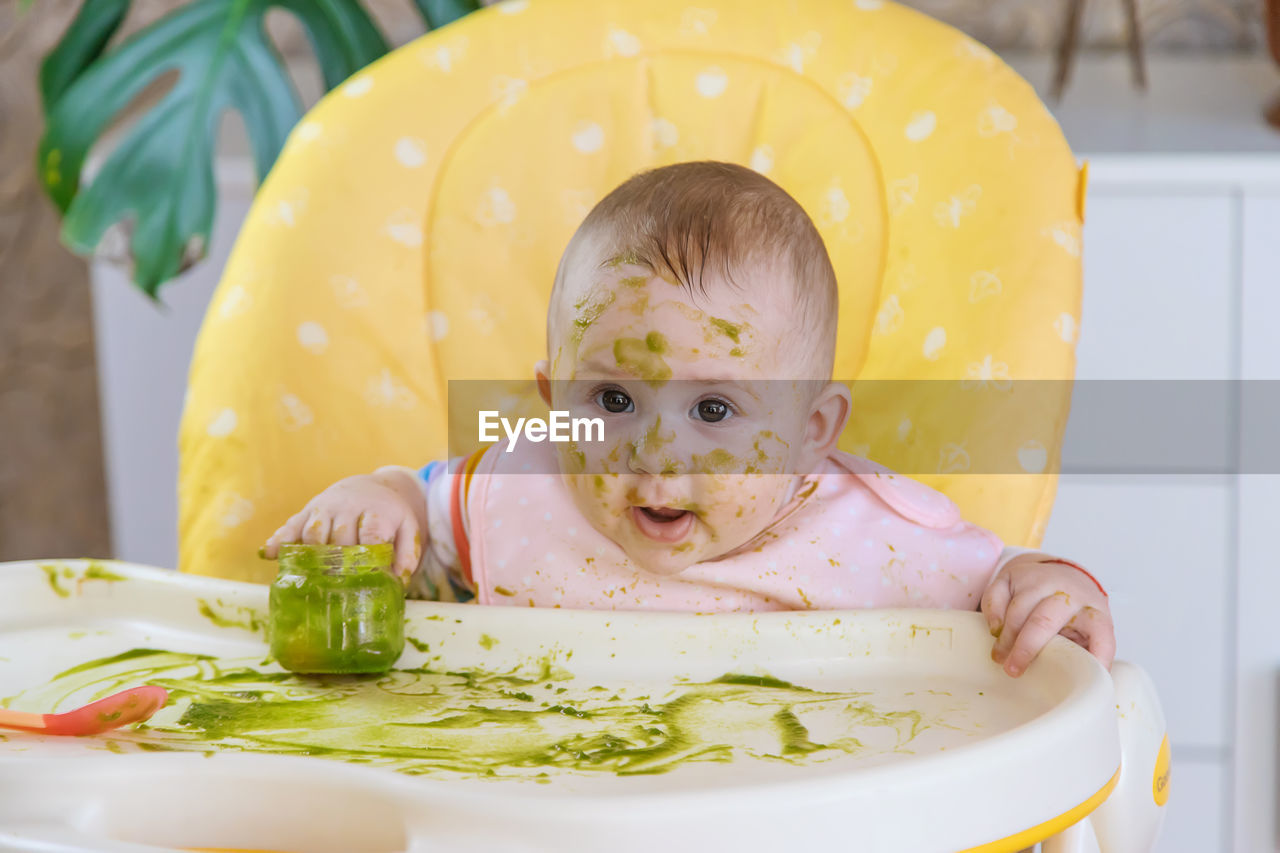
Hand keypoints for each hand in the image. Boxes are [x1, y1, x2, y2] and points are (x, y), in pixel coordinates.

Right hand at [262, 469, 424, 582]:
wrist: (369, 487)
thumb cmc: (389, 516)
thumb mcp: (407, 530)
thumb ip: (407, 555)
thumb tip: (397, 582)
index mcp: (377, 513)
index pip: (370, 533)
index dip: (367, 555)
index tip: (365, 577)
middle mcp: (348, 508)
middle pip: (340, 536)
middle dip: (338, 562)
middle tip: (337, 588)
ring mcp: (325, 508)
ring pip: (313, 533)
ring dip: (311, 556)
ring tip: (310, 580)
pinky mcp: (306, 511)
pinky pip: (290, 526)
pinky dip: (279, 541)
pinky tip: (269, 555)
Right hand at [980, 554, 1113, 676]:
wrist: (1060, 573)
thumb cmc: (1073, 614)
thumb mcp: (1085, 632)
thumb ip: (1081, 654)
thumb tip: (1081, 688)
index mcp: (1094, 613)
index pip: (1101, 637)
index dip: (1096, 659)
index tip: (1084, 683)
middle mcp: (1069, 593)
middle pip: (1045, 621)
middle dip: (1026, 648)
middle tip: (1012, 669)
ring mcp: (1041, 580)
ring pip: (1019, 609)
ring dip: (1006, 637)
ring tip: (1000, 656)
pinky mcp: (1015, 573)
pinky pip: (997, 595)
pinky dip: (993, 616)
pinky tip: (995, 631)